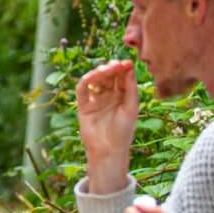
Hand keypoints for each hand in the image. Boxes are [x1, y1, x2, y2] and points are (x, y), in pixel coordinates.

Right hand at [75, 60, 138, 193]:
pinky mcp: (83, 105)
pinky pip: (82, 90)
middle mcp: (108, 95)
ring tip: (107, 69)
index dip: (123, 69)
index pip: (122, 77)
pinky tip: (93, 76)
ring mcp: (95, 100)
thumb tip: (129, 66)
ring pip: (95, 80)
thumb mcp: (131, 107)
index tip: (127, 62)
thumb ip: (130, 87)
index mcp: (122, 95)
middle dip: (112, 68)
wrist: (109, 150)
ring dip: (100, 72)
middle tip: (117, 64)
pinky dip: (86, 81)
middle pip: (108, 76)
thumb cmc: (124, 131)